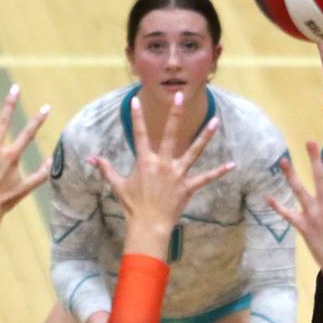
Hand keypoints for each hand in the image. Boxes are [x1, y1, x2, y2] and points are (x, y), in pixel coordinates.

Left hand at [0, 85, 50, 266]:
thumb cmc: (5, 200)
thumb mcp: (28, 187)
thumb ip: (43, 173)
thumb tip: (54, 161)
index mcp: (11, 156)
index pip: (28, 133)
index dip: (38, 120)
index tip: (46, 107)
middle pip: (3, 121)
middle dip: (10, 103)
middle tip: (15, 87)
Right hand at [89, 92, 233, 256]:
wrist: (148, 225)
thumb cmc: (133, 206)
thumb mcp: (117, 185)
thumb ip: (105, 169)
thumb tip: (91, 158)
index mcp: (145, 162)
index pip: (140, 135)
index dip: (137, 118)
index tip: (135, 101)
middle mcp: (163, 164)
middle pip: (170, 135)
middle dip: (175, 115)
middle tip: (180, 97)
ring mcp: (177, 174)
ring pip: (194, 151)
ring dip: (205, 136)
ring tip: (216, 121)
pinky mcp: (188, 187)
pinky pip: (206, 178)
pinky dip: (219, 172)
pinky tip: (232, 164)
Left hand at [267, 139, 322, 277]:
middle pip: (319, 176)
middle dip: (314, 158)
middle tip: (309, 141)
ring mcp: (312, 215)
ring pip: (298, 191)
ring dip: (290, 175)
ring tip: (283, 160)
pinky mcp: (302, 226)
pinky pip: (287, 214)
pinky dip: (277, 206)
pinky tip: (268, 197)